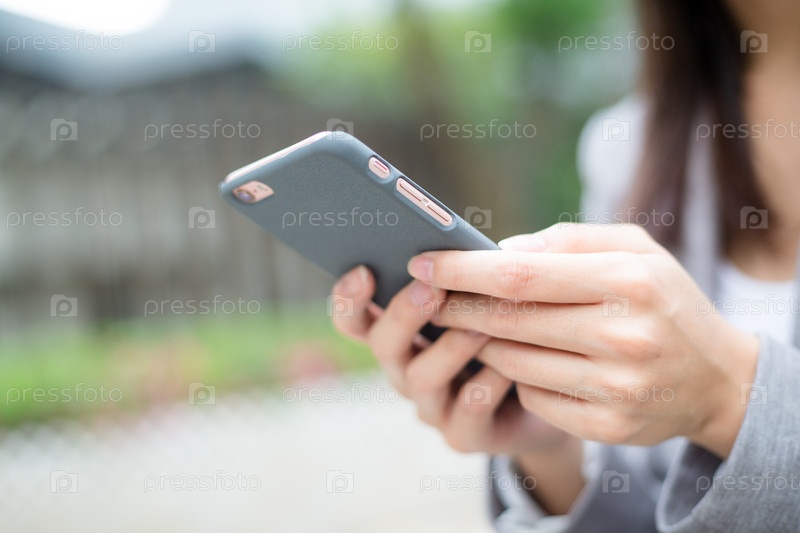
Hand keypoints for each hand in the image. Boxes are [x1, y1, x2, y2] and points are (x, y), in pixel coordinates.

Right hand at [328, 264, 570, 455]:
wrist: (547, 397)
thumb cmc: (514, 334)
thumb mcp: (494, 300)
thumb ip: (483, 274)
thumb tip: (498, 248)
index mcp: (402, 332)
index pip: (355, 318)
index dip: (349, 297)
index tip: (364, 270)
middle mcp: (405, 370)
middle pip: (382, 345)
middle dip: (403, 314)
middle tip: (430, 288)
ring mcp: (431, 406)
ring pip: (421, 378)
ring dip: (450, 347)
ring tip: (483, 323)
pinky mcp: (463, 435)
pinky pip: (467, 410)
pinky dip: (487, 382)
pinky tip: (509, 364)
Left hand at [408, 223, 759, 458]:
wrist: (716, 379)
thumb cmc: (663, 301)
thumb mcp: (635, 250)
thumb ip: (569, 240)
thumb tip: (500, 250)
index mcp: (627, 281)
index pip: (519, 274)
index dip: (462, 269)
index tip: (423, 262)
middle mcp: (623, 336)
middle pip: (507, 321)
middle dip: (456, 307)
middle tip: (428, 296)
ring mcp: (616, 387)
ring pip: (511, 361)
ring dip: (482, 342)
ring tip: (476, 325)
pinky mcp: (609, 426)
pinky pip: (533, 395)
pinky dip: (517, 376)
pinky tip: (524, 360)